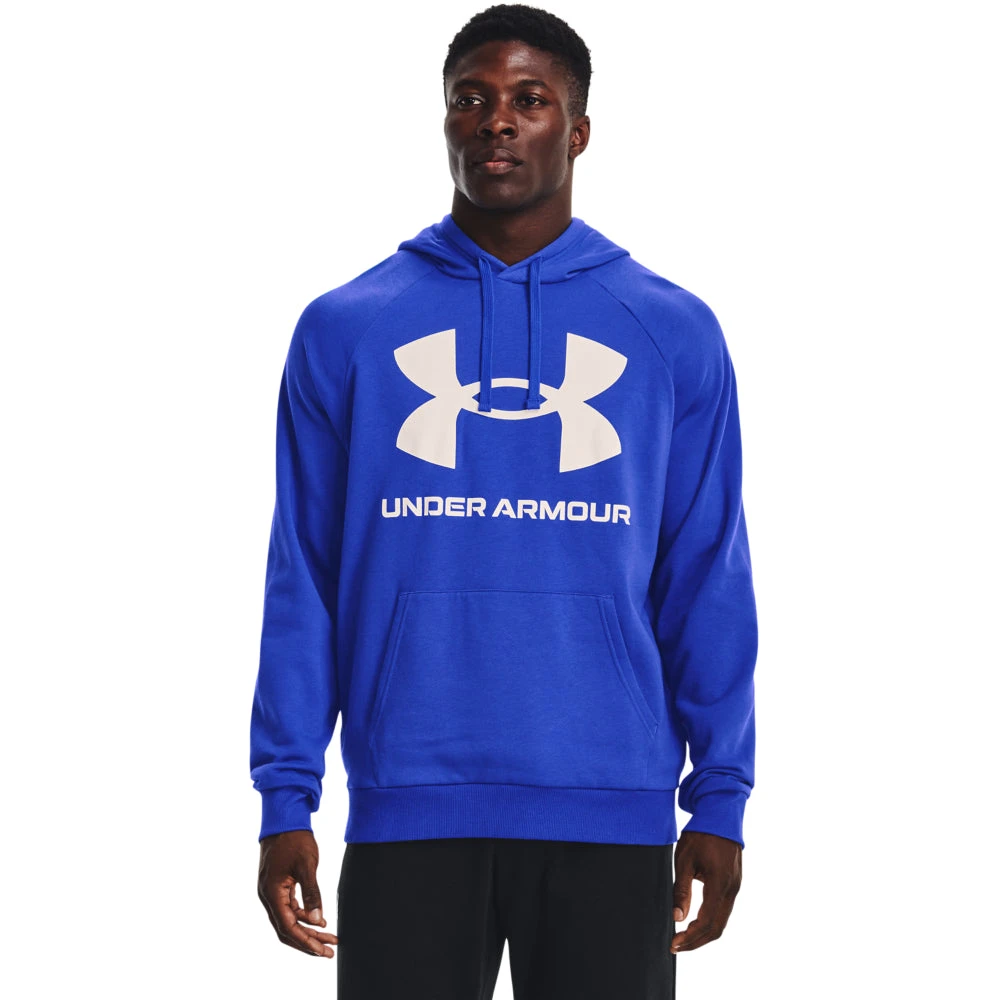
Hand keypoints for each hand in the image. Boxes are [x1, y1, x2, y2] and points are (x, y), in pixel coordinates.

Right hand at [258, 829, 338, 957]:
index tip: (322, 951)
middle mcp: (268, 896)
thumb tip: (319, 920)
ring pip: (289, 920)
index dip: (305, 941)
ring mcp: (272, 892)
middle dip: (308, 942)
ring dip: (308, 930)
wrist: (284, 819)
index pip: (287, 927)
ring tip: (330, 938)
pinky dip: (304, 917)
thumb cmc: (294, 839)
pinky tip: (320, 920)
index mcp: (272, 893)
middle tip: (329, 951)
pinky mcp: (278, 886)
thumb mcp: (307, 865)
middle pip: (287, 929)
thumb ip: (312, 893)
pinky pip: (290, 909)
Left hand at [670, 830, 741, 952]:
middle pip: (717, 928)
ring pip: (722, 921)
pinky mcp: (733, 884)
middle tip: (676, 946)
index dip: (690, 937)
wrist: (721, 815)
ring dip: (703, 933)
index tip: (674, 943)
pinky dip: (710, 922)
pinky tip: (695, 922)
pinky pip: (724, 910)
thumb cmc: (700, 835)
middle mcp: (731, 890)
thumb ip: (682, 890)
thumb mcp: (684, 860)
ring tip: (683, 938)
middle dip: (696, 941)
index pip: (707, 922)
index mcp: (720, 885)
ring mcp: (735, 887)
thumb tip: (677, 917)